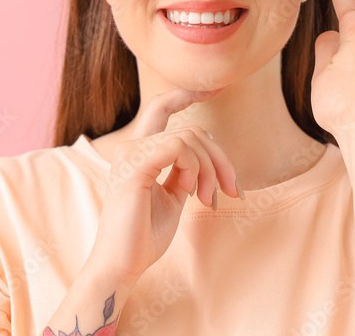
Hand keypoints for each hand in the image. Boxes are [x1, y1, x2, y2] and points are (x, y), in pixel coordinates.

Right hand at [83, 88, 241, 286]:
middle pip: (191, 128)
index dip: (188, 93)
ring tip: (209, 200)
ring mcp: (130, 154)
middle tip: (232, 190)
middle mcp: (131, 147)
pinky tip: (192, 193)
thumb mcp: (173, 196)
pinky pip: (179, 148)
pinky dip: (196, 169)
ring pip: (190, 137)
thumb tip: (208, 154)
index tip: (218, 88)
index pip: (161, 106)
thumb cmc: (145, 236)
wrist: (122, 265)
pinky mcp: (134, 166)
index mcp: (139, 151)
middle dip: (220, 156)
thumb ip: (185, 171)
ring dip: (212, 169)